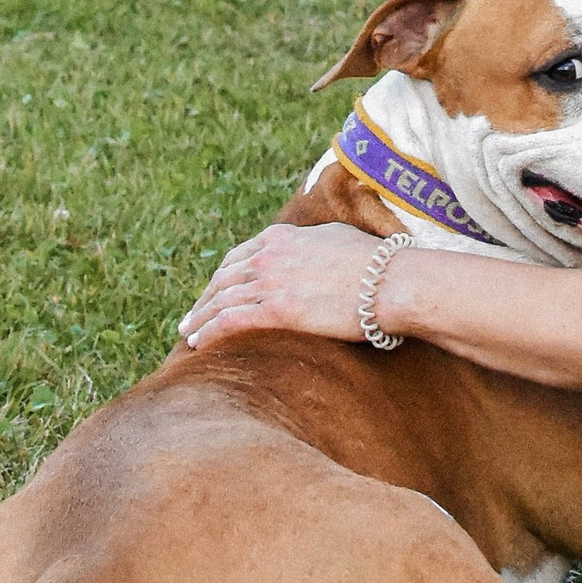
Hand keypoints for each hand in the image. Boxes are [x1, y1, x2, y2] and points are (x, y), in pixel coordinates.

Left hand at [179, 222, 384, 350]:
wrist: (392, 282)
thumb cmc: (376, 264)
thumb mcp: (335, 238)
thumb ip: (310, 243)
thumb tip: (307, 251)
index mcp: (282, 237)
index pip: (237, 258)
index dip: (220, 278)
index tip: (213, 293)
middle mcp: (270, 256)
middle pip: (223, 280)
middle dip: (203, 301)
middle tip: (190, 319)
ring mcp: (272, 281)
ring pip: (220, 302)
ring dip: (199, 320)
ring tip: (188, 335)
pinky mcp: (278, 310)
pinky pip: (230, 322)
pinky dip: (209, 332)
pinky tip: (198, 345)